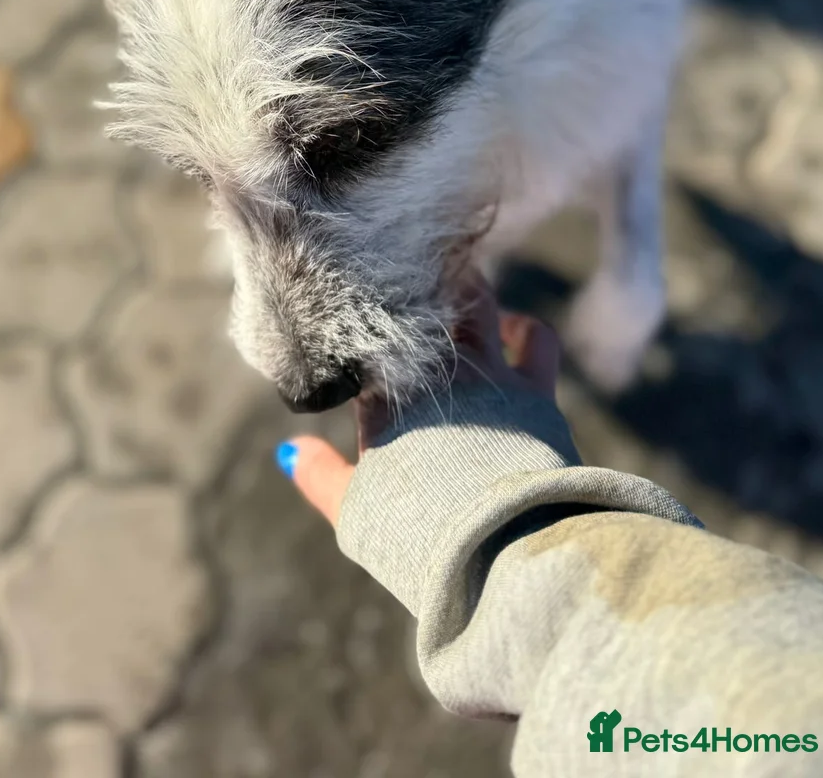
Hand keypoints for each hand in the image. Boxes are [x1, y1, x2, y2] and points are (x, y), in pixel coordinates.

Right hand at [278, 272, 559, 526]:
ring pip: (477, 302)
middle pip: (422, 303)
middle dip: (414, 289)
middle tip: (407, 280)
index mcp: (382, 392)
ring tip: (456, 285)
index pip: (365, 339)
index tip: (353, 322)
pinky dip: (522, 326)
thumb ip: (318, 474)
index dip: (360, 328)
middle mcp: (434, 368)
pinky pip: (535, 337)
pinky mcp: (533, 387)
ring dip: (465, 290)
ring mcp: (486, 371)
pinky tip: (511, 327)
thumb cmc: (413, 531)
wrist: (492, 540)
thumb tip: (288, 451)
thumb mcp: (351, 508)